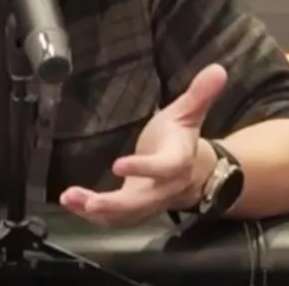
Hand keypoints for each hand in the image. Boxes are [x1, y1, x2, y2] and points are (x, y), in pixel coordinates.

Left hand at [60, 64, 227, 226]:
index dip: (143, 168)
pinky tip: (71, 202)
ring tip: (71, 199)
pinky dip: (92, 214)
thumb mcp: (189, 113)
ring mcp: (148, 202)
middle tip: (90, 202)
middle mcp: (163, 188)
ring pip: (125, 215)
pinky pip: (115, 218)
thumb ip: (199, 93)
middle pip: (142, 201)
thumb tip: (218, 69)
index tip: (118, 165)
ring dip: (97, 211)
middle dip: (115, 204)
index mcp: (177, 162)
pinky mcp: (133, 209)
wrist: (193, 173)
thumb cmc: (181, 139)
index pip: (163, 169)